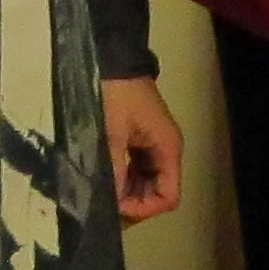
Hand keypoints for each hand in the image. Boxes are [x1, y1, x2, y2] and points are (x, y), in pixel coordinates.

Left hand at [104, 75, 184, 225]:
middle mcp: (165, 152)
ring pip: (146, 184)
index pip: (168, 196)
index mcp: (167, 149)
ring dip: (126, 194)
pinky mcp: (141, 142)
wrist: (115, 61)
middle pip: (158, 193)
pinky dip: (123, 180)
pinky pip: (137, 171)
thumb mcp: (112, 132)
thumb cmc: (117, 94)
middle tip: (103, 206)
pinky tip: (104, 181)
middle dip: (134, 204)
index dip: (145, 208)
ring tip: (100, 196)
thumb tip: (109, 203)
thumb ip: (114, 169)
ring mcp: (154, 147)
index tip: (117, 207)